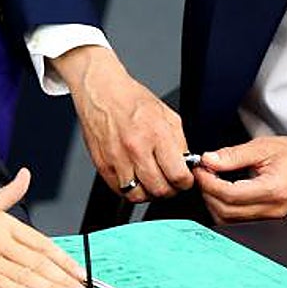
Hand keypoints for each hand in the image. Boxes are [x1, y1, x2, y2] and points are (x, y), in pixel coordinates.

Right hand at [51, 46, 192, 201]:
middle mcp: (136, 149)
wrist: (101, 92)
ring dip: (148, 193)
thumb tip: (185, 165)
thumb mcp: (167, 115)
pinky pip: (119, 190)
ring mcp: (117, 159)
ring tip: (151, 182)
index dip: (185, 182)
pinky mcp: (102, 164)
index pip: (178, 175)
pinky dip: (129, 189)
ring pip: (138, 195)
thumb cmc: (132, 100)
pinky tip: (135, 178)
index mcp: (156, 134)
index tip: (184, 180)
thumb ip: (179, 143)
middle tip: (170, 183)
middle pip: (159, 190)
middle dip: (169, 190)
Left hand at [193, 136, 286, 223]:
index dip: (208, 182)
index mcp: (272, 189)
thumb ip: (233, 155)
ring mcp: (269, 218)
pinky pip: (237, 221)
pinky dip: (224, 209)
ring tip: (211, 182)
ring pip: (229, 220)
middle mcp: (271, 209)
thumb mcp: (263, 147)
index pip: (230, 193)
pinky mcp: (266, 221)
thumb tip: (209, 160)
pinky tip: (222, 193)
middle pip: (226, 211)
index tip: (200, 168)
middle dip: (207, 192)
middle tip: (202, 173)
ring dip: (213, 202)